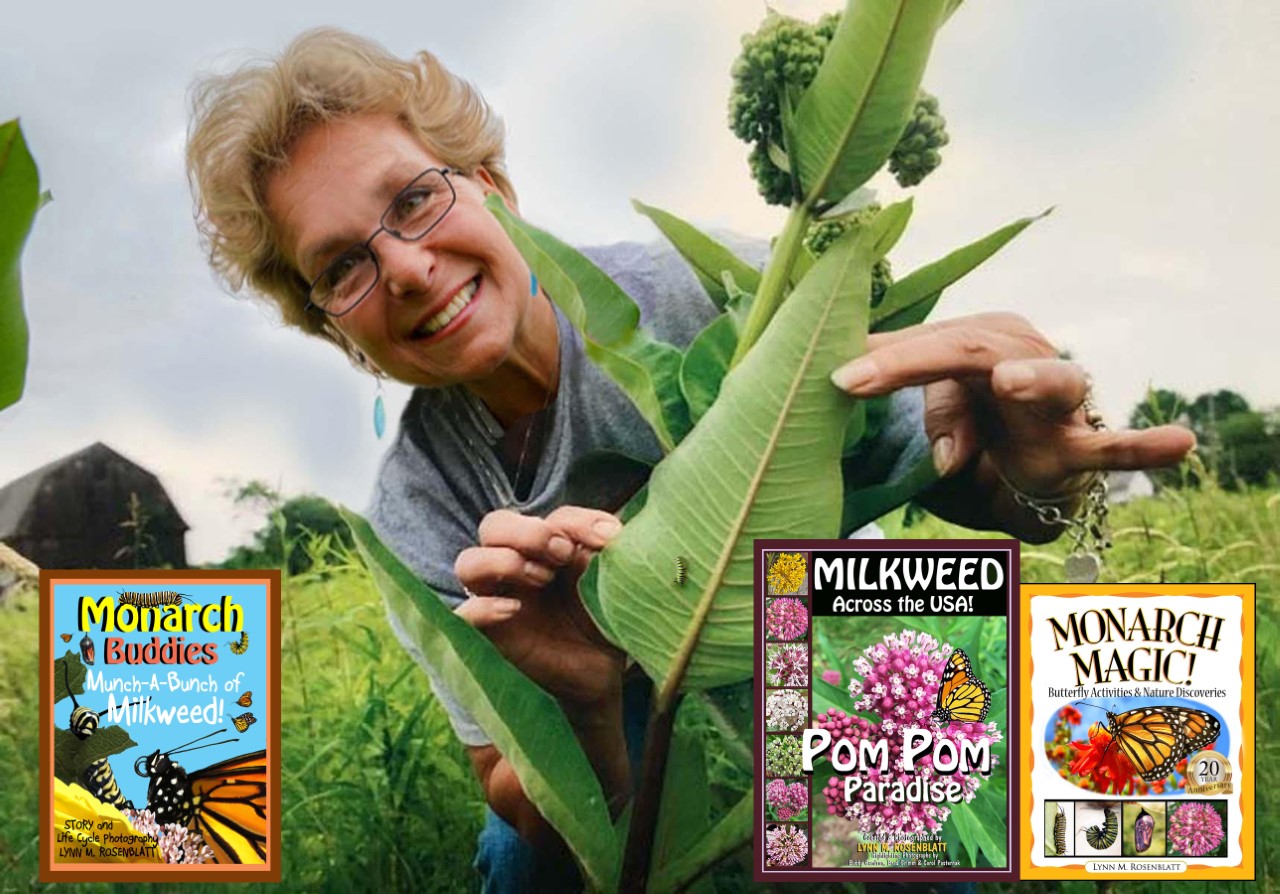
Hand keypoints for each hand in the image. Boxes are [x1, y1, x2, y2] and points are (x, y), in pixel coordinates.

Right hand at [455, 506, 631, 829]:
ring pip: (469, 562)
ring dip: (503, 560)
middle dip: (527, 532)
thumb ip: (611, 555)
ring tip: (542, 578)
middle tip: (561, 553)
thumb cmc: (605, 623)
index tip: (607, 538)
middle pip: (494, 526)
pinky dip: (482, 606)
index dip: (575, 520)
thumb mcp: (613, 585)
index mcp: (550, 549)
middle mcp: (517, 567)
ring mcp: (497, 599)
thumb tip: (615, 536)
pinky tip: (513, 611)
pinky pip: (462, 615)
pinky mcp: (487, 637)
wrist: (602, 678)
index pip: (549, 516)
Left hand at [831, 313, 1194, 539]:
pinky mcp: (1080, 445)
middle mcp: (1020, 354)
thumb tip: (931, 445)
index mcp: (976, 338)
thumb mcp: (933, 416)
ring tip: (1007, 382)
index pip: (921, 340)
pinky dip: (1145, 448)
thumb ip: (927, 416)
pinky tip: (1181, 442)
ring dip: (1029, 378)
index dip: (875, 357)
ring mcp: (1055, 399)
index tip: (828, 375)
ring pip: (1048, 378)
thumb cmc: (973, 429)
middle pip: (966, 348)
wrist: (1022, 476)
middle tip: (853, 381)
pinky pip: (1117, 448)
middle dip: (908, 363)